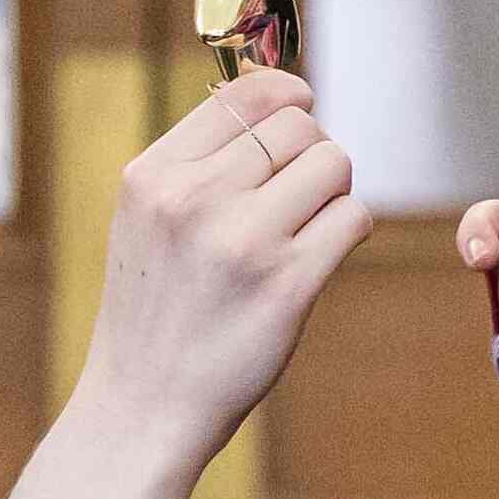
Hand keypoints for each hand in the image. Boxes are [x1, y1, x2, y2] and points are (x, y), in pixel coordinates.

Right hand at [67, 67, 371, 450]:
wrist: (145, 404)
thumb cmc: (158, 307)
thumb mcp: (149, 219)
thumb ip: (201, 160)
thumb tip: (284, 94)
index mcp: (154, 175)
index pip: (245, 94)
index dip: (288, 93)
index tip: (302, 107)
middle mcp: (193, 199)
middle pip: (299, 127)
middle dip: (312, 153)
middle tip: (300, 194)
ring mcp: (242, 241)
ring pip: (333, 164)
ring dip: (334, 192)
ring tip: (305, 227)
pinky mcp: (287, 285)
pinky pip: (353, 218)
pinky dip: (347, 231)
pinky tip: (318, 257)